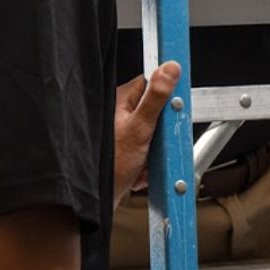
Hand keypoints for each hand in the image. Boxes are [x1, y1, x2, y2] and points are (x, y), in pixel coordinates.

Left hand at [114, 62, 181, 201]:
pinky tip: (139, 171)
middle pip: (156, 113)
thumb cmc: (109, 165)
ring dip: (155, 152)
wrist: (96, 200)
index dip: (166, 98)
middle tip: (157, 145)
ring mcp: (122, 133)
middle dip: (162, 134)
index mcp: (120, 101)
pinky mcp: (124, 150)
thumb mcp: (140, 127)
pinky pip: (146, 151)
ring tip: (145, 162)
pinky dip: (147, 163)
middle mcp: (119, 114)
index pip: (151, 85)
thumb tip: (170, 69)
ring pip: (153, 135)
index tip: (173, 111)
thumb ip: (156, 97)